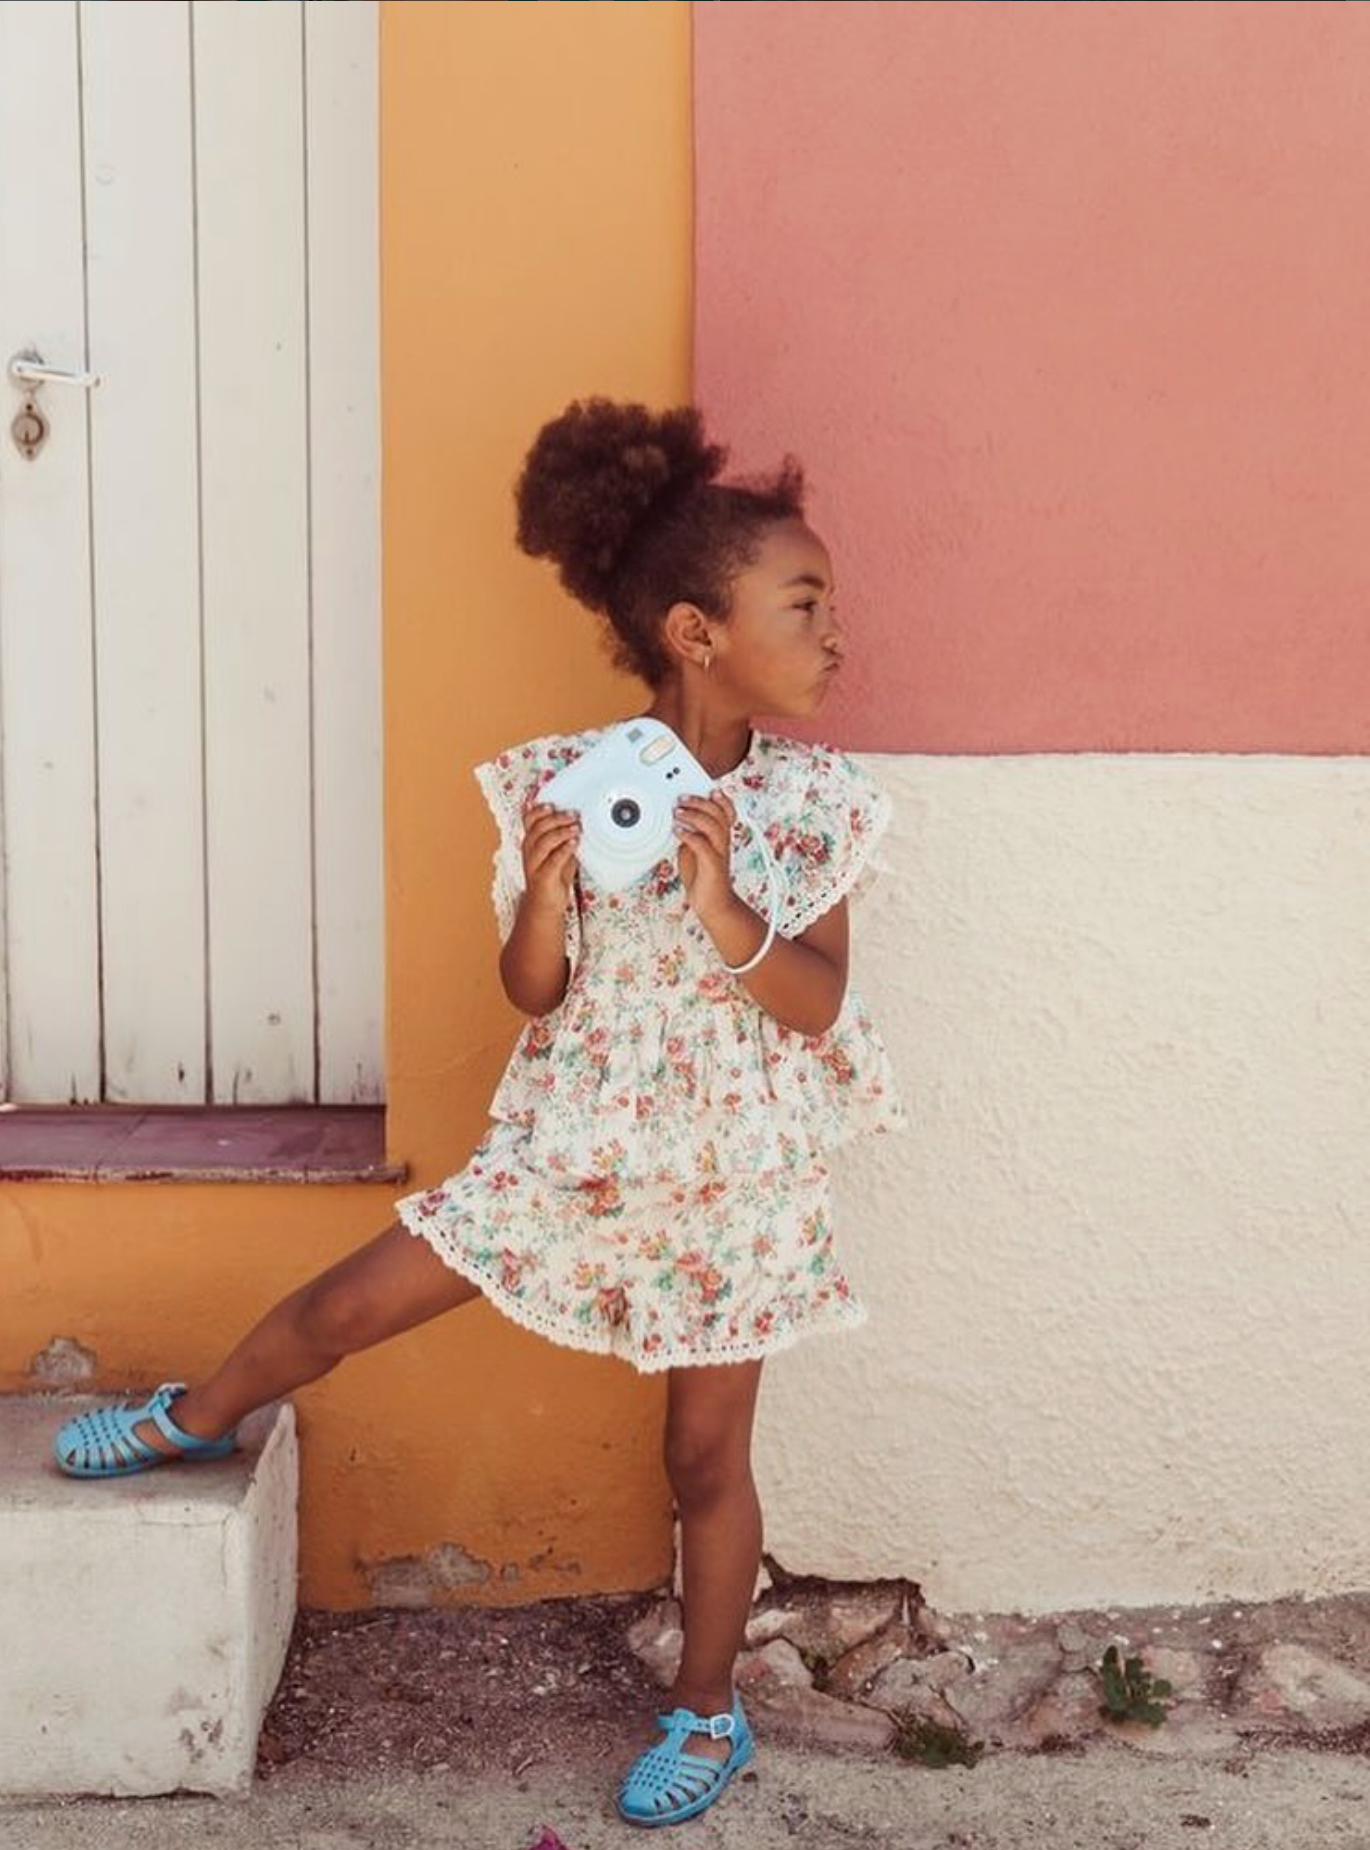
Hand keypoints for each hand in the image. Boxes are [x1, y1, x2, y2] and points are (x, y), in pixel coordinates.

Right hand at [520, 801, 579, 908]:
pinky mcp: (542, 877)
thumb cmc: (552, 877)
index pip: (529, 820)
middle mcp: (529, 851)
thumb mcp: (559, 852)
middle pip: (538, 828)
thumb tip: (578, 822)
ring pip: (543, 842)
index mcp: (531, 842)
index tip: (553, 805)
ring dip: (561, 832)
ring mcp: (534, 864)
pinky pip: (552, 860)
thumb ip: (564, 838)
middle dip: (556, 819)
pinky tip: (574, 843)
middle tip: (573, 815)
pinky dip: (564, 849)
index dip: (539, 810)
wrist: (545, 904)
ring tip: (576, 828)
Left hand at [674, 790, 736, 921]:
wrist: (713, 905)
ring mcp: (719, 853)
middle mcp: (723, 842)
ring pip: (714, 826)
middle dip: (700, 802)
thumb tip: (675, 820)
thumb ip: (689, 834)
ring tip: (677, 813)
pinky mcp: (712, 865)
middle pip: (719, 814)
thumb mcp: (692, 849)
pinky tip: (677, 831)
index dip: (722, 799)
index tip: (710, 789)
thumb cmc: (703, 876)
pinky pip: (703, 846)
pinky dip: (689, 835)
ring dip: (694, 816)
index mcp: (721, 837)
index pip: (728, 812)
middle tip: (681, 799)